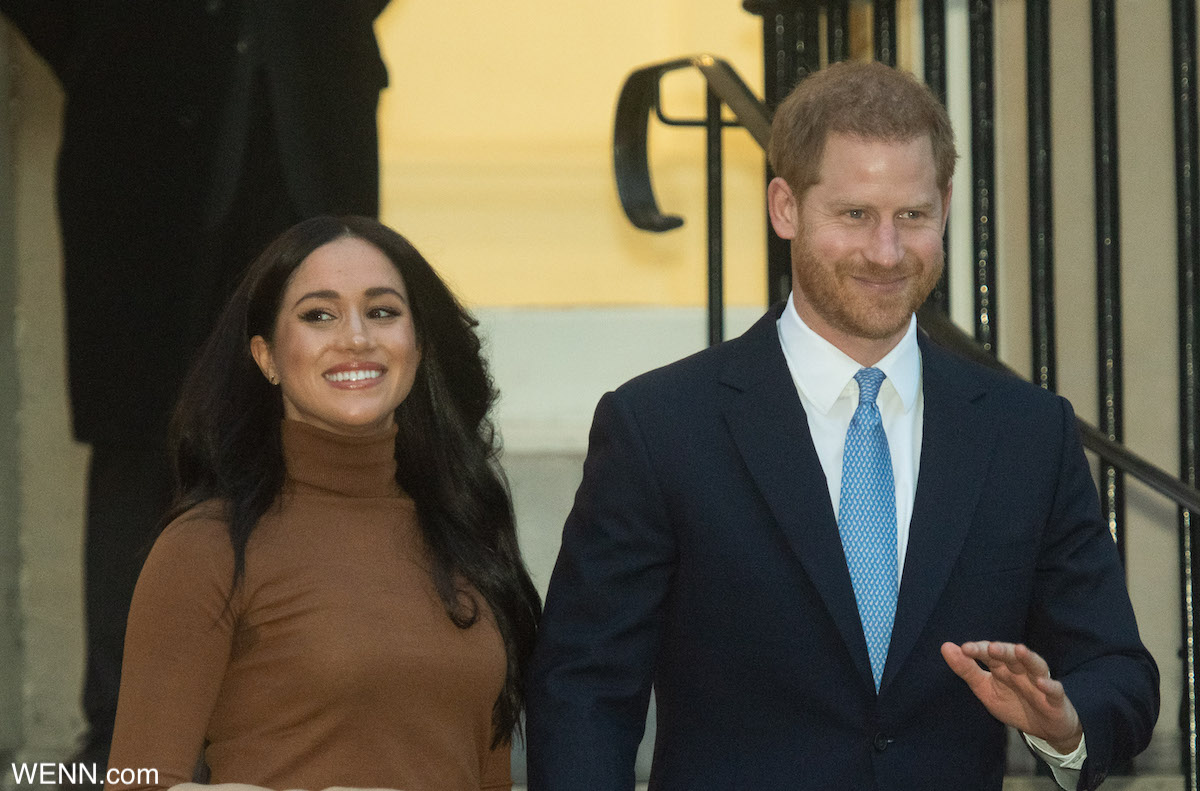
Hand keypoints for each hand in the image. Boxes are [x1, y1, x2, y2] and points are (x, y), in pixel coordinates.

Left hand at [940, 640, 1081, 753]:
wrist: (1045, 729)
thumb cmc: (1014, 704)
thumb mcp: (986, 690)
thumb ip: (967, 670)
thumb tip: (945, 646)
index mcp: (1003, 667)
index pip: (990, 654)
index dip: (979, 650)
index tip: (964, 649)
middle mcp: (1021, 670)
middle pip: (1012, 656)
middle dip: (1002, 650)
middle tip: (991, 647)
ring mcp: (1040, 683)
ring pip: (1035, 666)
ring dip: (1028, 658)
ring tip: (1018, 650)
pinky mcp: (1056, 699)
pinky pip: (1055, 690)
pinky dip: (1049, 685)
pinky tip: (1041, 682)